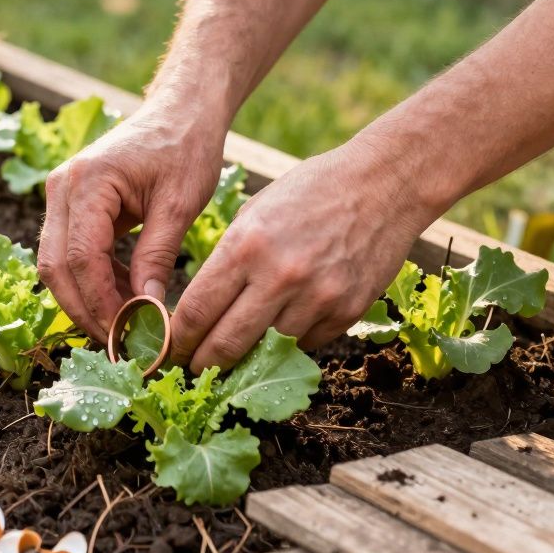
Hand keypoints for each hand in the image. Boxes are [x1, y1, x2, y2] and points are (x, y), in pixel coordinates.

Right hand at [38, 103, 225, 339]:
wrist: (180, 111)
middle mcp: (62, 187)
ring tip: (122, 325)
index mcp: (87, 182)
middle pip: (55, 266)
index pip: (81, 257)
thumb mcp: (179, 205)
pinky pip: (70, 251)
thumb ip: (157, 258)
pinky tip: (122, 296)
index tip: (126, 333)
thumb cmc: (185, 147)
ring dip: (84, 298)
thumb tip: (146, 311)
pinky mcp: (71, 204)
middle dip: (83, 309)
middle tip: (117, 342)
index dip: (100, 302)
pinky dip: (92, 279)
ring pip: (55, 263)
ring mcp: (61, 195)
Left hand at [169, 138, 445, 372]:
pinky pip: (304, 344)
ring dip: (245, 360)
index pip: (197, 311)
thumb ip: (228, 260)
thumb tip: (201, 310)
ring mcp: (317, 298)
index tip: (170, 349)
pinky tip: (277, 333)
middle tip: (193, 368)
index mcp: (247, 245)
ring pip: (266, 352)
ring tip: (231, 360)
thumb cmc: (310, 191)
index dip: (178, 339)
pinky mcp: (346, 313)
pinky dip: (287, 344)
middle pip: (226, 344)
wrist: (383, 184)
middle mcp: (280, 276)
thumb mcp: (255, 213)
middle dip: (203, 362)